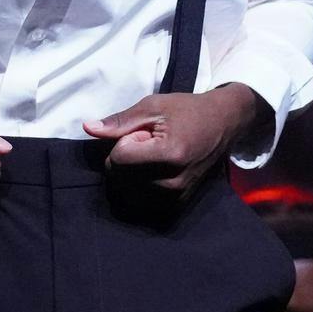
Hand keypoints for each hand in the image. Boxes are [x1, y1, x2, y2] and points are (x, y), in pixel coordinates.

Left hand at [82, 83, 272, 198]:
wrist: (223, 125)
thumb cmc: (188, 111)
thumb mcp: (153, 106)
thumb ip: (120, 121)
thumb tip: (88, 128)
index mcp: (170, 154)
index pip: (119, 158)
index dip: (125, 141)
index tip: (144, 132)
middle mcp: (173, 181)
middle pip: (119, 177)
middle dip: (126, 158)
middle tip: (150, 143)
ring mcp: (176, 197)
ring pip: (126, 190)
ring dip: (131, 173)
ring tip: (154, 156)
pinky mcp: (177, 205)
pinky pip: (139, 200)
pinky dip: (138, 185)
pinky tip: (155, 170)